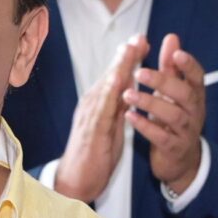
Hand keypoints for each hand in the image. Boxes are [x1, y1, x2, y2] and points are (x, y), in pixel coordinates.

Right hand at [51, 38, 144, 203]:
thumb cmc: (95, 153)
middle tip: (138, 37)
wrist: (76, 180)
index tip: (140, 40)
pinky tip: (119, 80)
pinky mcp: (92, 132)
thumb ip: (120, 104)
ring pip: (106, 87)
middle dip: (124, 56)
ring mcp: (90, 117)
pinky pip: (103, 109)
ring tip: (130, 50)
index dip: (127, 57)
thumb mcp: (112, 125)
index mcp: (99, 103)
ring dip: (118, 67)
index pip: (115, 75)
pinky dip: (111, 92)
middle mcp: (92, 105)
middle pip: (110, 75)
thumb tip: (130, 86)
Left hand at [127, 33, 205, 195]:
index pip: (197, 77)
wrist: (179, 160)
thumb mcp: (174, 92)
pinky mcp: (174, 148)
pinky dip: (145, 126)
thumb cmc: (174, 118)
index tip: (177, 53)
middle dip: (163, 81)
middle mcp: (195, 112)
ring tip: (128, 93)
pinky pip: (161, 137)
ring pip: (173, 115)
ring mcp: (186, 131)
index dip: (189, 65)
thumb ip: (172, 66)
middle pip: (185, 94)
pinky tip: (129, 116)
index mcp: (195, 95)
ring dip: (149, 103)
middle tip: (140, 71)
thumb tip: (172, 37)